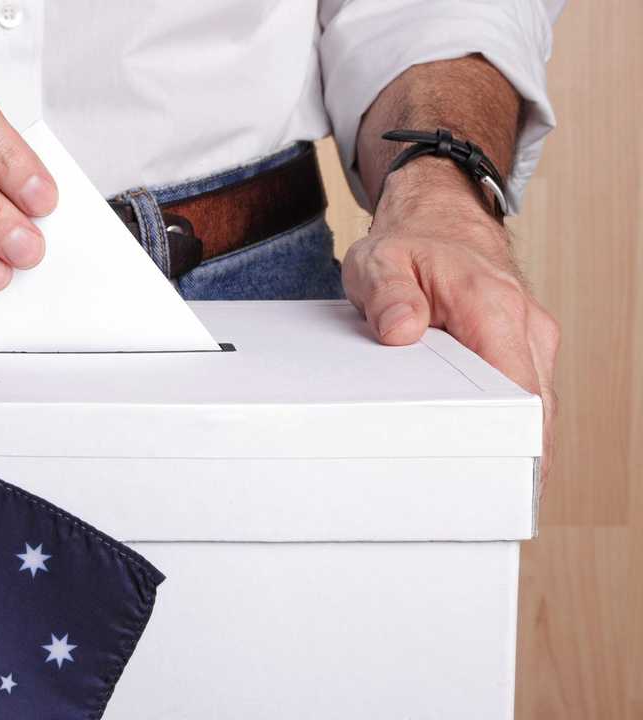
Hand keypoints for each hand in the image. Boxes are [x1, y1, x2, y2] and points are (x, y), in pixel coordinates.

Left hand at [342, 158, 559, 476]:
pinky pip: (525, 393)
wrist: (438, 222)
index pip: (519, 389)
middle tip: (482, 497)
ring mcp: (530, 337)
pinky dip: (510, 421)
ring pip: (535, 404)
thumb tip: (401, 331)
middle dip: (518, 454)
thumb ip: (388, 296)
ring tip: (480, 483)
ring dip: (515, 440)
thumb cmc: (410, 246)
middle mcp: (523, 324)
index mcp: (491, 306)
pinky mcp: (525, 347)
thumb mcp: (379, 263)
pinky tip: (484, 448)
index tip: (502, 478)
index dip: (517, 440)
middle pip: (535, 408)